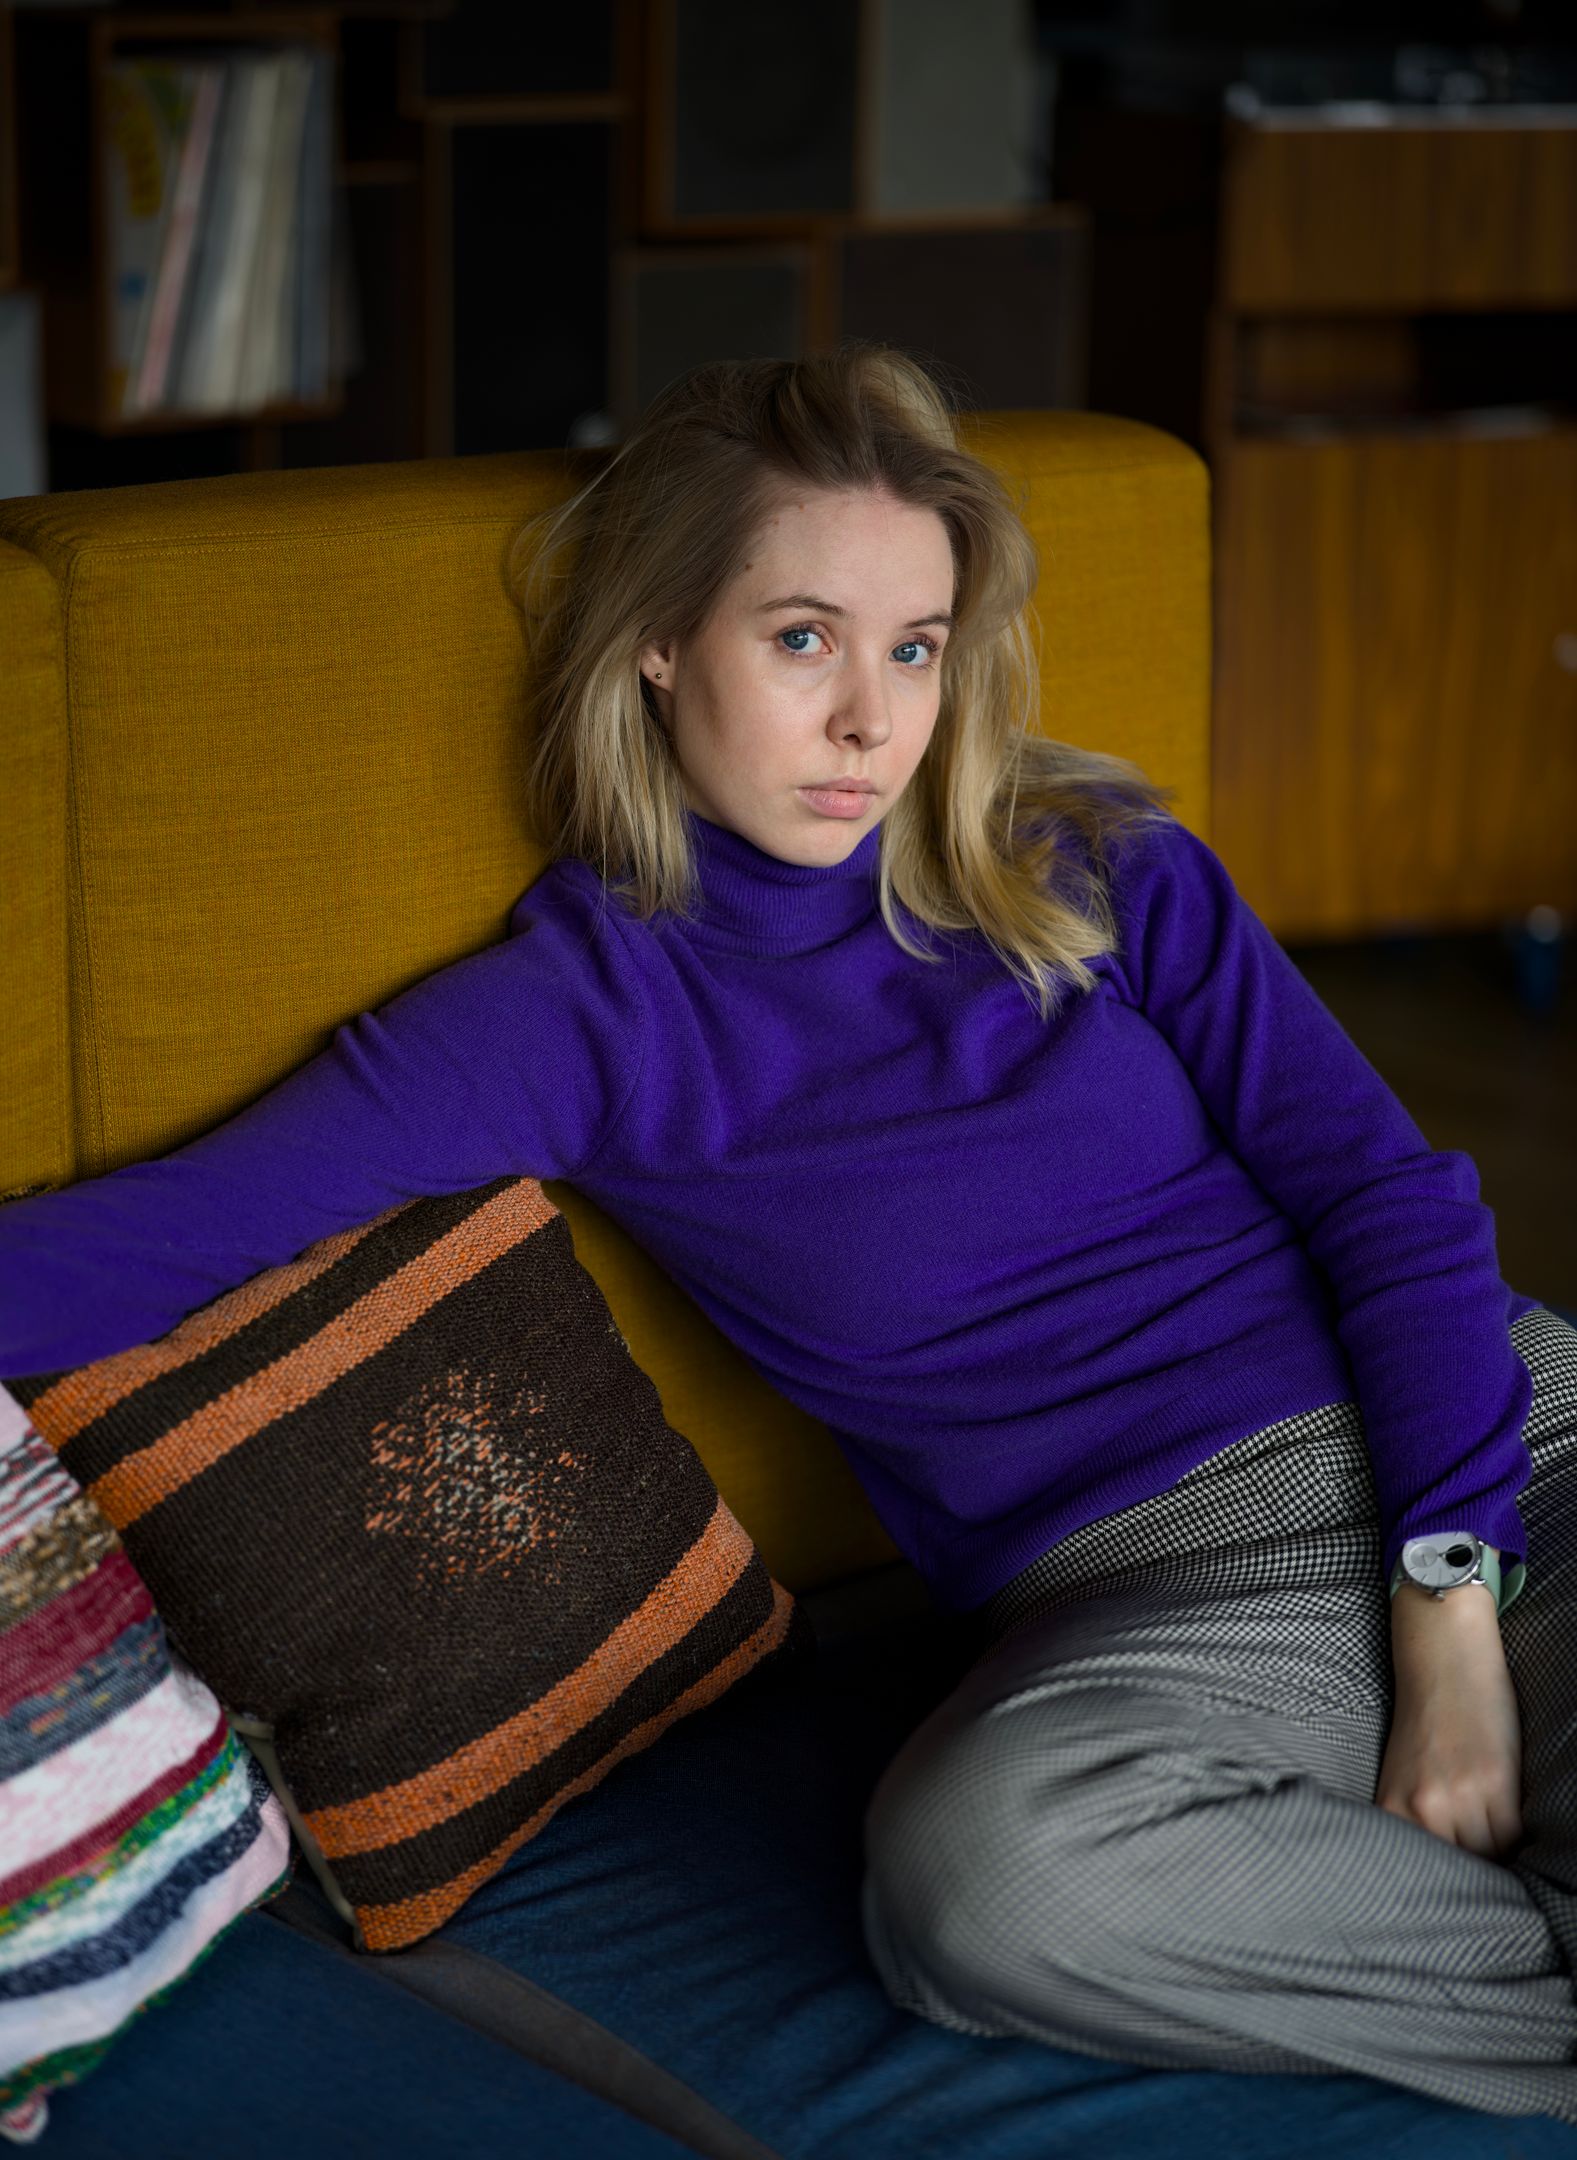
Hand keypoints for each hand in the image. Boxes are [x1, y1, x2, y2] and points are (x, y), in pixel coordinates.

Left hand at [1376, 1584, 1524, 1861]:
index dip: (1446, 1882)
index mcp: (1393, 1808)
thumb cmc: (1424, 1721)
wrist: (1443, 1661)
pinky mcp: (1496, 1783)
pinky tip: (1513, 1822)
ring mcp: (1460, 1797)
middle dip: (1476, 1870)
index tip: (1455, 1887)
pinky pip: (1515, 1834)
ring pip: (1492, 1854)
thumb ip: (1415, 1821)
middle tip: (1486, 1867)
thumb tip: (1439, 1870)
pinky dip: (1518, 1835)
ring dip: (1500, 1851)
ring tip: (1498, 1837)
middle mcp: (1424, 1808)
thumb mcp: (1403, 1776)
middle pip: (1462, 1868)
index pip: (1424, 1870)